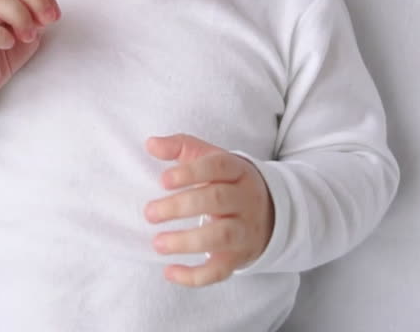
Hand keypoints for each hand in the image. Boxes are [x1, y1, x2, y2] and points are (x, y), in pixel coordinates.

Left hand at [144, 134, 274, 286]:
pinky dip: (195, 276)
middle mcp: (245, 199)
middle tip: (149, 213)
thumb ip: (181, 147)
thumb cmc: (227, 181)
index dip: (191, 172)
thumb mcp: (210, 158)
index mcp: (238, 171)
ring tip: (157, 243)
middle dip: (181, 207)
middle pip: (217, 200)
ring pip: (221, 236)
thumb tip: (151, 144)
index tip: (163, 180)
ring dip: (187, 242)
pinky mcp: (239, 256)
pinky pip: (220, 270)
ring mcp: (245, 230)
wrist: (270, 211)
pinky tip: (170, 272)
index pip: (218, 166)